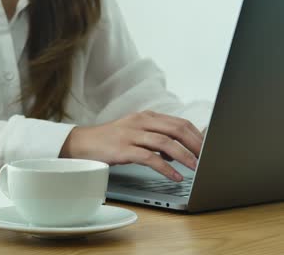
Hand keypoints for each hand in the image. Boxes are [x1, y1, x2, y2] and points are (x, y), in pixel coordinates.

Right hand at [60, 110, 203, 181]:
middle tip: (208, 158)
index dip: (197, 135)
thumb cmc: (109, 139)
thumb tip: (177, 151)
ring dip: (185, 156)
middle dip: (196, 144)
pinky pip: (150, 158)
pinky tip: (174, 176)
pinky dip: (165, 168)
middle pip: (176, 129)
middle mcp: (141, 122)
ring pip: (166, 143)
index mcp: (146, 116)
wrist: (82, 143)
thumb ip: (155, 137)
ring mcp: (131, 135)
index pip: (179, 122)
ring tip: (196, 168)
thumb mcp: (134, 131)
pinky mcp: (123, 149)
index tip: (209, 148)